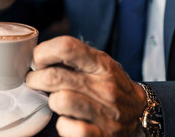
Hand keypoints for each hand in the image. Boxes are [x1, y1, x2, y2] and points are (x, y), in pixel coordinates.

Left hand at [26, 36, 146, 136]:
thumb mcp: (99, 64)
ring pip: (58, 101)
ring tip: (55, 99)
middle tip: (34, 81)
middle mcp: (105, 86)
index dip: (43, 52)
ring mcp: (105, 112)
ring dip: (50, 101)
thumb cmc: (110, 85)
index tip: (38, 60)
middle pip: (54, 76)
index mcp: (102, 64)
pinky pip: (68, 127)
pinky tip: (68, 119)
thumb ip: (74, 57)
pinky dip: (63, 125)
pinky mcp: (101, 134)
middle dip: (35, 79)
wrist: (140, 114)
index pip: (67, 47)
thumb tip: (38, 54)